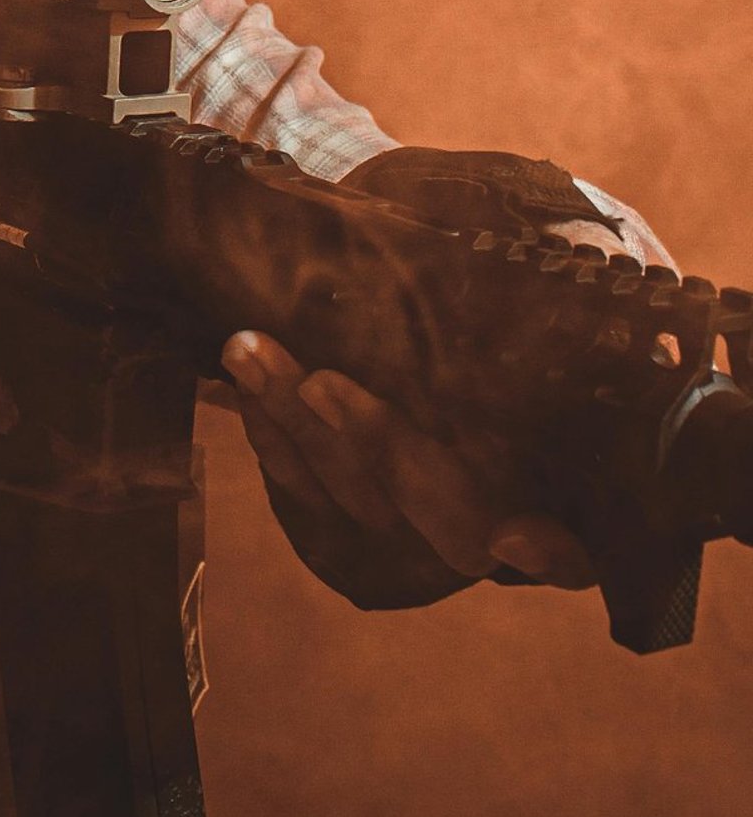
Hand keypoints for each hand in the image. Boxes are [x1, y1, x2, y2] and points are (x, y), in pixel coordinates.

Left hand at [220, 329, 595, 588]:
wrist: (444, 322)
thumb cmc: (520, 311)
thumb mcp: (560, 294)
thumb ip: (560, 292)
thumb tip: (571, 263)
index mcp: (564, 498)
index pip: (572, 550)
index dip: (548, 553)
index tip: (518, 539)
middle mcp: (491, 536)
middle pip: (443, 522)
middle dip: (380, 450)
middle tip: (326, 382)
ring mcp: (414, 540)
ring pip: (357, 507)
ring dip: (297, 429)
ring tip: (251, 352)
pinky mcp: (347, 535)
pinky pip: (304, 502)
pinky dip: (269, 440)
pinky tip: (244, 385)